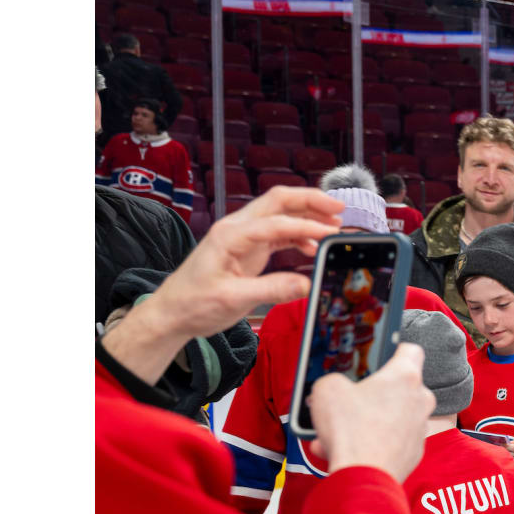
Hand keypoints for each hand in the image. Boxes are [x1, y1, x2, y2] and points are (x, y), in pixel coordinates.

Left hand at [142, 187, 343, 339]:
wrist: (173, 312)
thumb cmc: (193, 304)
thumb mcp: (233, 300)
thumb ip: (272, 290)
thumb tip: (306, 284)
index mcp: (230, 236)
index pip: (276, 223)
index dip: (306, 227)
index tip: (332, 235)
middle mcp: (237, 229)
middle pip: (278, 201)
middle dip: (311, 201)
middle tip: (340, 208)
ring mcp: (243, 237)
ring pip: (280, 213)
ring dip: (308, 216)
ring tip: (333, 227)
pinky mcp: (249, 248)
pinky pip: (278, 232)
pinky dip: (298, 235)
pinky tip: (312, 248)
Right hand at [307, 343, 433, 483]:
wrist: (363, 477)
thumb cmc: (351, 430)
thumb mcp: (326, 390)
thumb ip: (333, 379)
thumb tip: (334, 386)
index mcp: (405, 376)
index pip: (410, 349)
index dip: (392, 349)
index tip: (378, 357)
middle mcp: (420, 399)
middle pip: (398, 387)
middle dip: (371, 394)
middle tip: (347, 401)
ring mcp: (420, 427)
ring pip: (390, 417)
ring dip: (366, 422)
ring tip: (335, 433)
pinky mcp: (415, 452)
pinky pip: (390, 440)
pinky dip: (371, 443)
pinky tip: (345, 450)